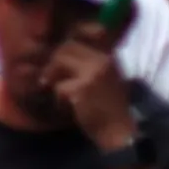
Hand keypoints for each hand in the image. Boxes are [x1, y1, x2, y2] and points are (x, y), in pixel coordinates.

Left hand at [44, 23, 135, 148]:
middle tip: (49, 79)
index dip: (66, 43)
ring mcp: (93, 73)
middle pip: (66, 48)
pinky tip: (69, 108)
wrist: (119, 132)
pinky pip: (59, 87)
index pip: (83, 35)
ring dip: (54, 79)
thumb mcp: (103, 80)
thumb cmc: (108, 109)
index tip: (58, 56)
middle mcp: (102, 61)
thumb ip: (86, 65)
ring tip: (61, 95)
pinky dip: (59, 99)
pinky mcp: (83, 88)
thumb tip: (57, 54)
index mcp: (108, 58)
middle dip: (54, 63)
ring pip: (59, 62)